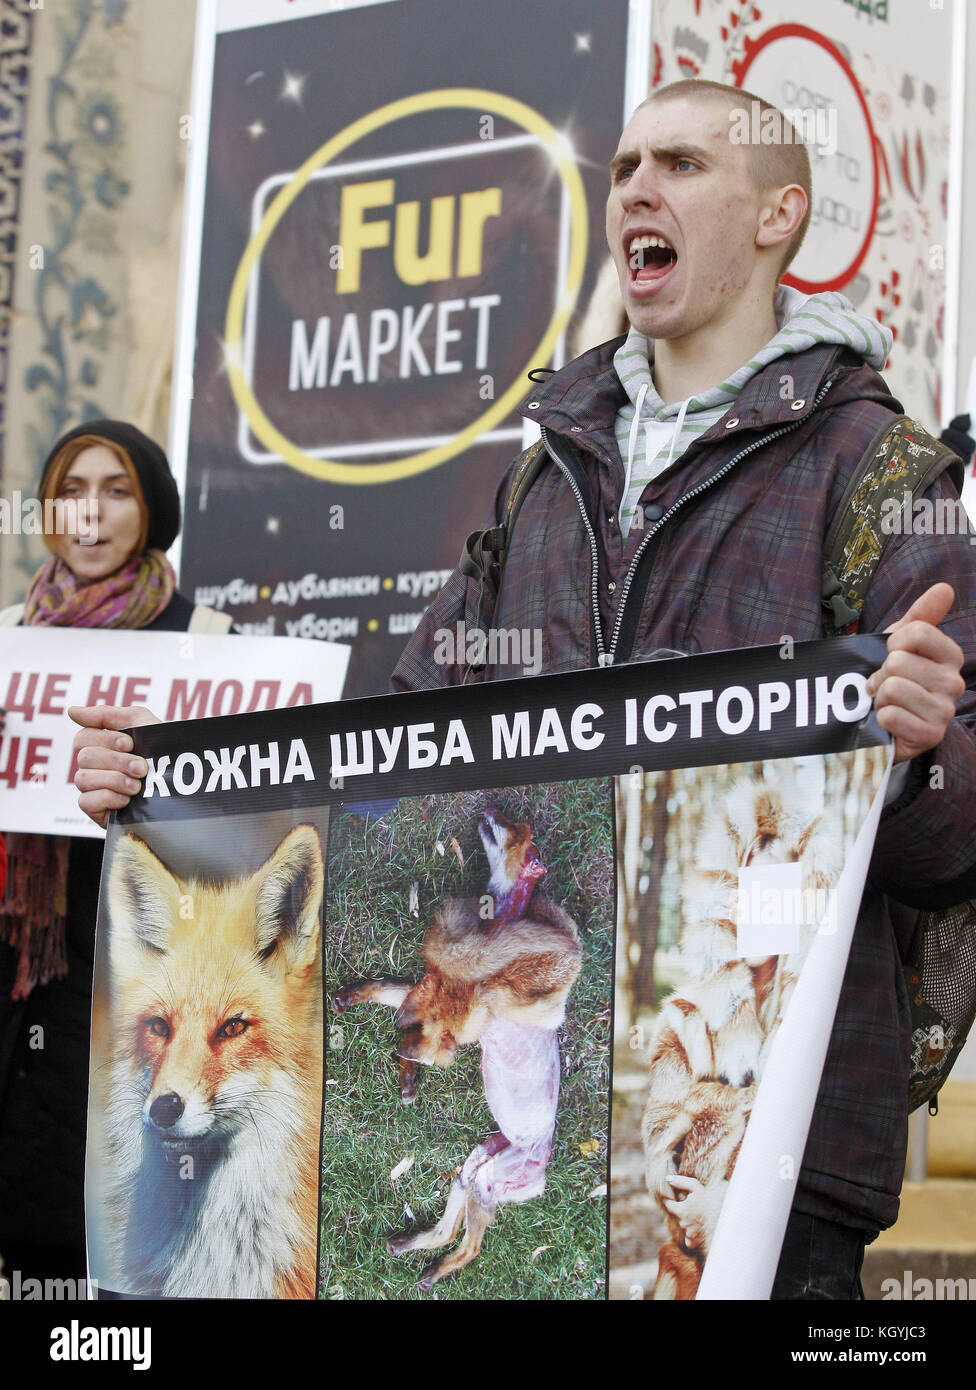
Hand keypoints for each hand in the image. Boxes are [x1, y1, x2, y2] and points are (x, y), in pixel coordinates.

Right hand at [69, 704, 160, 829]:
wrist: (185, 786)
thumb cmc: (162, 751)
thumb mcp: (141, 723)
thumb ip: (107, 714)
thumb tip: (71, 711)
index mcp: (101, 744)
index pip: (82, 737)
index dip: (105, 740)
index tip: (130, 744)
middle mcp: (94, 766)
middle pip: (84, 757)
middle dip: (116, 761)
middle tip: (141, 768)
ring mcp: (94, 788)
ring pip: (82, 779)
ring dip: (115, 780)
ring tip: (138, 786)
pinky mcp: (97, 810)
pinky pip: (85, 802)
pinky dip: (108, 798)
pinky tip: (127, 800)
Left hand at [663, 1175, 708, 1250]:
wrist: (725, 1214)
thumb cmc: (710, 1199)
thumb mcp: (696, 1187)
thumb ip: (680, 1182)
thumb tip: (667, 1179)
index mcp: (681, 1210)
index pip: (668, 1204)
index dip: (672, 1200)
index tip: (679, 1198)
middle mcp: (683, 1223)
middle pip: (676, 1215)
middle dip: (681, 1210)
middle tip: (692, 1205)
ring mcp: (689, 1233)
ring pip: (682, 1226)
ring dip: (686, 1221)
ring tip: (697, 1215)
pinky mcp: (695, 1241)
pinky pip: (688, 1240)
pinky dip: (690, 1235)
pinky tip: (696, 1229)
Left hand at [864, 583, 964, 764]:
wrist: (883, 721)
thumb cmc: (895, 678)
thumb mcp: (903, 642)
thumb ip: (922, 614)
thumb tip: (945, 588)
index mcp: (951, 656)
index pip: (917, 632)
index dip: (893, 643)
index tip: (892, 655)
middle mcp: (955, 683)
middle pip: (899, 662)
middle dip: (882, 674)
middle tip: (885, 685)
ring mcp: (945, 711)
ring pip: (893, 688)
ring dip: (880, 697)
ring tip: (887, 702)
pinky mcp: (931, 735)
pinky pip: (891, 716)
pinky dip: (881, 718)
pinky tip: (889, 720)